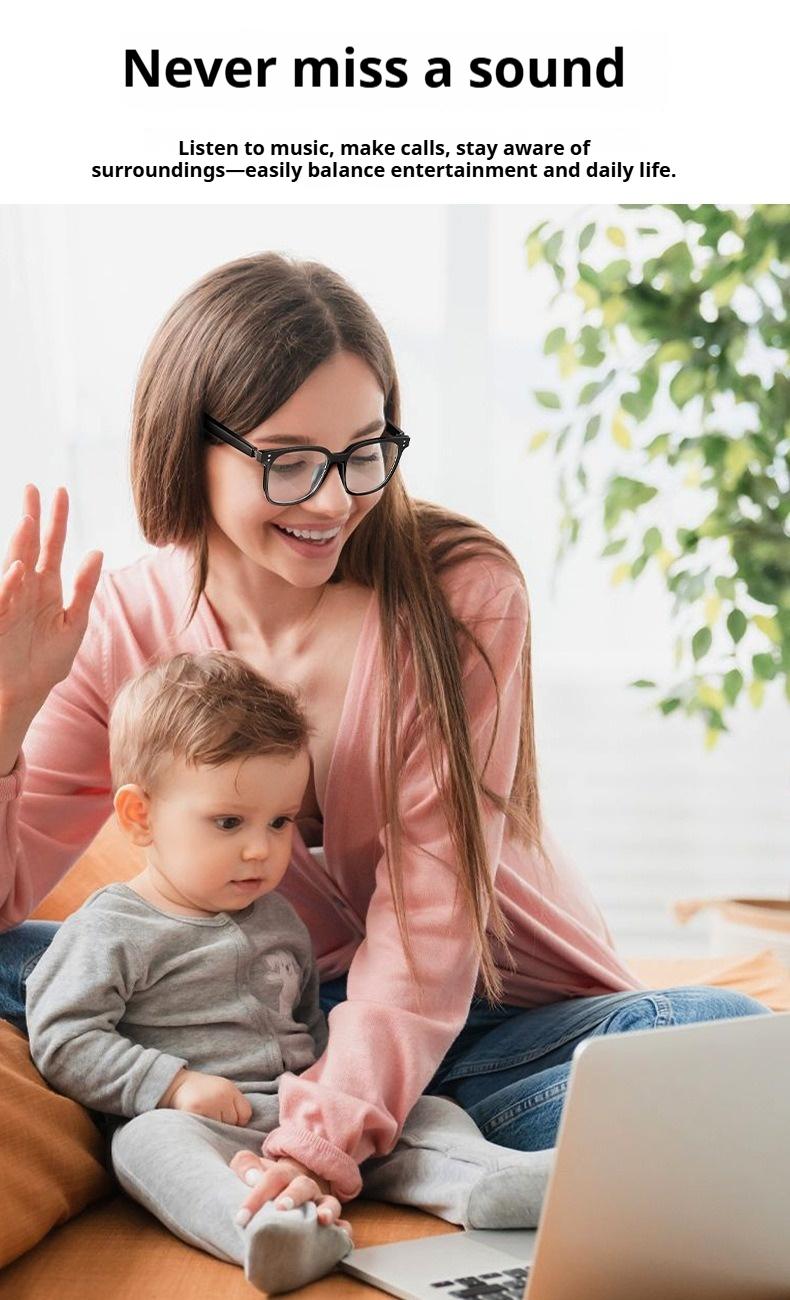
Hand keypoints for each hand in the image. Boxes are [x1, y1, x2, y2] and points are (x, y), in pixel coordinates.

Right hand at [0, 485, 102, 710]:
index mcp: (47, 585)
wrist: (25, 691)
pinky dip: (8, 584)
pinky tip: (19, 567)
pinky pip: (2, 598)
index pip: (51, 545)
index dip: (56, 520)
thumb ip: (84, 588)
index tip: (60, 492)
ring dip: (19, 543)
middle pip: (28, 545)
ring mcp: (10, 601)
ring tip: (27, 519)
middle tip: (32, 487)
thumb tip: (97, 552)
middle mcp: (26, 587)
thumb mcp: (74, 622)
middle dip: (30, 517)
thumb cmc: (47, 660)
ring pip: (13, 564)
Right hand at [158, 1068, 253, 1125]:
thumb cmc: (201, 1092)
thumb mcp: (221, 1090)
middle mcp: (221, 1095)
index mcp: (230, 1089)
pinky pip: (205, 1129)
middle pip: (232, 1123)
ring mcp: (209, 1102)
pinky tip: (196, 1125)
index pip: (245, 1114)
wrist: (175, 1084)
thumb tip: (242, 1132)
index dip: (238, 1120)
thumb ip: (233, 1105)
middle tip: (210, 1119)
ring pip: (219, 1129)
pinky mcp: (195, 1111)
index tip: (226, 1119)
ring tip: (203, 1122)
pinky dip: (201, 1131)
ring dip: (212, 1130)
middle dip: (224, 1126)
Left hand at [230, 1152, 351, 1235]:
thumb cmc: (269, 1182)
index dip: (256, 1197)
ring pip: (329, 1201)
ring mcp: (320, 1202)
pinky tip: (342, 1235)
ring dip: (327, 1209)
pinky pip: (343, 1223)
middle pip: (302, 1186)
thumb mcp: (255, 1170)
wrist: (292, 1183)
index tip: (241, 1218)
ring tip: (322, 1219)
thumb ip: (246, 1165)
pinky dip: (344, 1229)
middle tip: (280, 1208)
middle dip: (293, 1196)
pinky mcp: (331, 1219)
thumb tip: (251, 1177)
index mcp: (284, 1173)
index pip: (272, 1178)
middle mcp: (305, 1186)